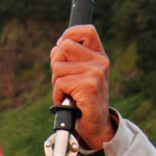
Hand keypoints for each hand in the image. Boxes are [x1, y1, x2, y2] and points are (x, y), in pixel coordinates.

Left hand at [50, 24, 113, 149]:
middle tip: (64, 80)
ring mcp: (96, 73)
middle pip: (63, 47)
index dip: (69, 34)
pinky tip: (67, 101)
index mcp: (99, 56)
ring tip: (68, 92)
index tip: (62, 49)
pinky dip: (57, 95)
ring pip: (58, 67)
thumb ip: (68, 59)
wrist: (96, 125)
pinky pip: (60, 83)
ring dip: (56, 82)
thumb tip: (56, 48)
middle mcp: (100, 62)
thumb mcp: (78, 74)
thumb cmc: (84, 100)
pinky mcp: (89, 86)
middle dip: (56, 64)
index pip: (85, 30)